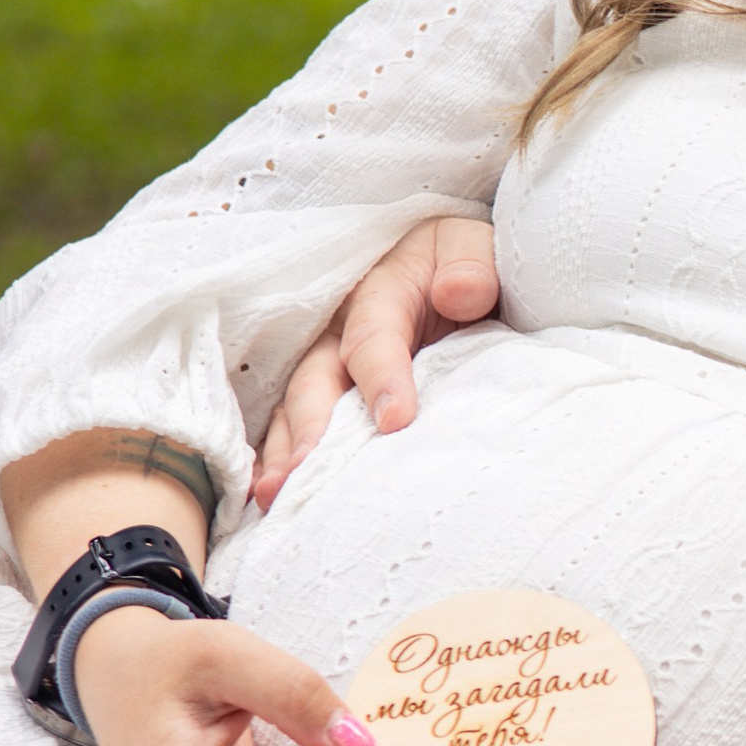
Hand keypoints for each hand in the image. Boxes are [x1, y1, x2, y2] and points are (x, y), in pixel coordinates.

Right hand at [252, 213, 501, 507]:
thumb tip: (460, 292)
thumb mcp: (475, 246)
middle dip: (311, 427)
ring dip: (286, 452)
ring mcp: (328, 366)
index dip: (382, 378)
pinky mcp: (328, 396)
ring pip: (296, 409)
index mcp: (380, 294)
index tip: (396, 421)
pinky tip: (271, 499)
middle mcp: (340, 333)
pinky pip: (295, 427)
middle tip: (308, 471)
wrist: (454, 271)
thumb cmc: (465, 264)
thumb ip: (471, 263)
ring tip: (277, 495)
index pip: (374, 337)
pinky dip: (281, 460)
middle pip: (317, 379)